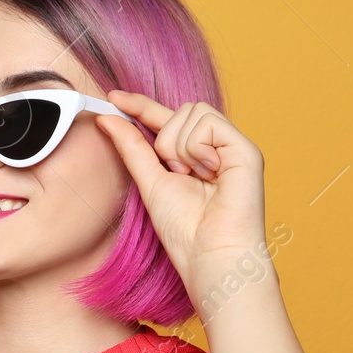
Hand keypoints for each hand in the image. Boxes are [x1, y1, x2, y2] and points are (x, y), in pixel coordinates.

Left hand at [93, 91, 267, 286]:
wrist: (209, 254)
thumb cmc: (184, 229)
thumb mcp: (149, 180)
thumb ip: (132, 147)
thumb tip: (107, 117)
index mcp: (195, 154)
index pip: (166, 118)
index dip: (141, 105)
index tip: (113, 97)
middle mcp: (216, 147)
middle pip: (180, 110)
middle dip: (166, 140)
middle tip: (176, 173)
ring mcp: (232, 146)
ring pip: (192, 112)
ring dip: (180, 147)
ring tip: (194, 177)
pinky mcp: (246, 149)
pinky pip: (209, 122)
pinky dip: (198, 147)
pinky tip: (209, 172)